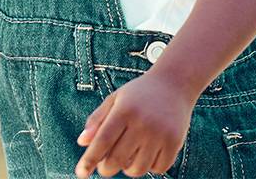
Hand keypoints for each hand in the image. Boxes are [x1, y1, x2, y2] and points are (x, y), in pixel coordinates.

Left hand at [74, 70, 191, 177]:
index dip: (90, 159)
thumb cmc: (138, 94)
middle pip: (117, 158)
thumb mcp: (115, 99)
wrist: (174, 84)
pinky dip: (149, 167)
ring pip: (137, 169)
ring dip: (127, 170)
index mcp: (124, 110)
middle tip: (104, 167)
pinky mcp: (175, 143)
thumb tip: (82, 142)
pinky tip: (145, 156)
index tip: (81, 173)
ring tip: (125, 159)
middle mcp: (142, 123)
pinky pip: (158, 168)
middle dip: (106, 169)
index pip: (102, 141)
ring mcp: (160, 134)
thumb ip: (97, 119)